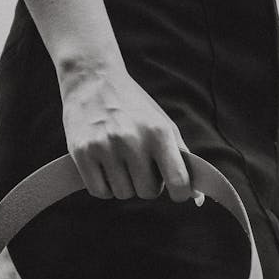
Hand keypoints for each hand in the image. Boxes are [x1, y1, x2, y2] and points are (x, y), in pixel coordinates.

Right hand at [61, 64, 202, 202]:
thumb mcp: (162, 124)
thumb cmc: (133, 107)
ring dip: (124, 185)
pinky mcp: (81, 152)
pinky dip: (104, 187)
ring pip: (123, 194)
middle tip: (139, 166)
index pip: (177, 180)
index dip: (180, 193)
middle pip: (147, 192)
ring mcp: (104, 146)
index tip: (176, 192)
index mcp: (158, 132)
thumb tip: (197, 198)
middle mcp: (131, 139)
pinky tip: (104, 168)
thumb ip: (182, 159)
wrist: (92, 80)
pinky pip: (100, 192)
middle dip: (146, 185)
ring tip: (119, 162)